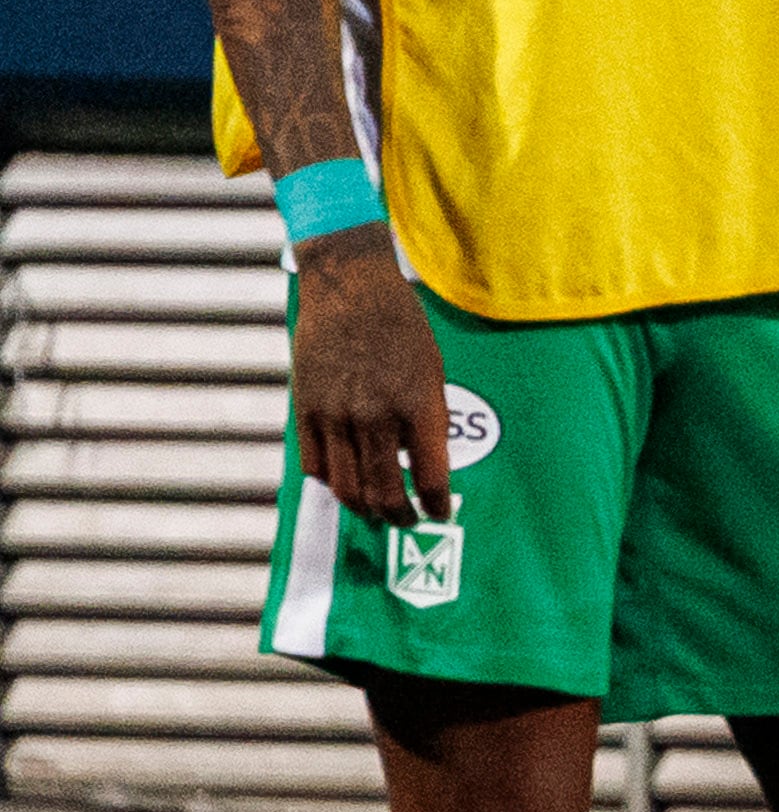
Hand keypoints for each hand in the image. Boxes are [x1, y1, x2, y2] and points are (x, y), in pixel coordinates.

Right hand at [291, 242, 454, 526]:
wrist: (351, 289)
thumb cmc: (402, 327)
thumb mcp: (433, 371)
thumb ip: (428, 419)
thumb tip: (422, 465)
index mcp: (419, 406)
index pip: (431, 477)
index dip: (437, 504)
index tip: (440, 513)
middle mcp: (377, 417)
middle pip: (384, 492)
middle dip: (399, 516)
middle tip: (407, 521)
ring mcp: (337, 416)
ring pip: (346, 487)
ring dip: (364, 508)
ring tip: (376, 512)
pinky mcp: (305, 410)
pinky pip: (314, 465)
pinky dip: (329, 483)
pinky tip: (343, 484)